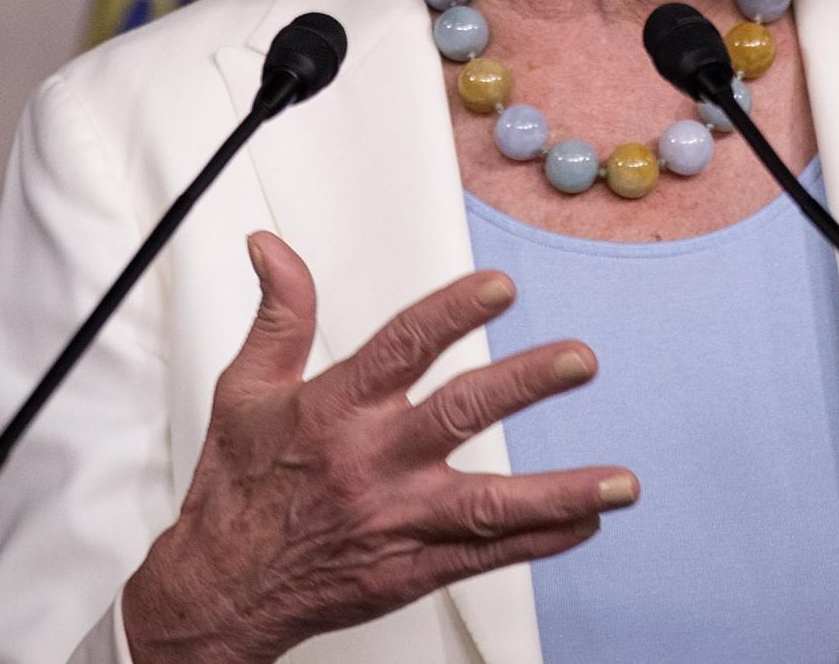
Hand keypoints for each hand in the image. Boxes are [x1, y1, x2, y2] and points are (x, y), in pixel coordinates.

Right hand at [119, 232, 635, 663]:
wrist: (220, 589)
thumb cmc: (237, 489)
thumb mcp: (245, 390)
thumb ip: (279, 315)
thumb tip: (273, 249)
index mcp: (334, 411)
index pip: (402, 348)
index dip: (452, 313)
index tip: (499, 288)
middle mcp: (371, 463)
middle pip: (458, 415)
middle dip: (524, 384)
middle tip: (578, 360)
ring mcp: (397, 520)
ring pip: (489, 504)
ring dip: (560, 491)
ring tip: (619, 482)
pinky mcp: (411, 568)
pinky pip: (487, 556)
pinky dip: (541, 539)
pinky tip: (585, 522)